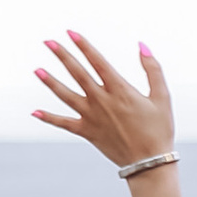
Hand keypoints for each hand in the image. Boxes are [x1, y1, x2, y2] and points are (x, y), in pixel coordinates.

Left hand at [31, 30, 174, 170]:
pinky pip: (64, 123)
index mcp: (119, 90)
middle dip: (62, 56)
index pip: (97, 61)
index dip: (83, 45)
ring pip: (66, 95)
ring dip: (50, 82)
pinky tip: (35, 112)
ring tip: (36, 70)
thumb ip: (153, 69)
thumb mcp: (162, 97)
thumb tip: (142, 45)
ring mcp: (91, 116)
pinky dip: (49, 118)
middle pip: (77, 73)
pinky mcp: (87, 132)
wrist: (149, 163)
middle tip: (47, 42)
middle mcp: (101, 100)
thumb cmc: (159, 129)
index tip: (70, 33)